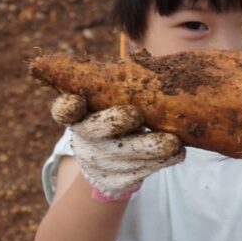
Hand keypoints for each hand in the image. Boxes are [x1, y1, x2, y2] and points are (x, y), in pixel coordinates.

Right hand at [50, 93, 185, 199]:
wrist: (109, 165)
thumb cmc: (116, 118)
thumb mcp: (111, 103)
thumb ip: (118, 87)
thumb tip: (146, 58)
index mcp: (79, 114)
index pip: (64, 110)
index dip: (67, 106)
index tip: (76, 100)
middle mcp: (85, 138)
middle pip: (95, 130)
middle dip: (115, 121)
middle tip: (135, 114)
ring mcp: (99, 162)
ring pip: (126, 154)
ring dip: (151, 147)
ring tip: (173, 141)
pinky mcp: (116, 182)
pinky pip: (142, 172)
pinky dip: (163, 161)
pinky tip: (177, 152)